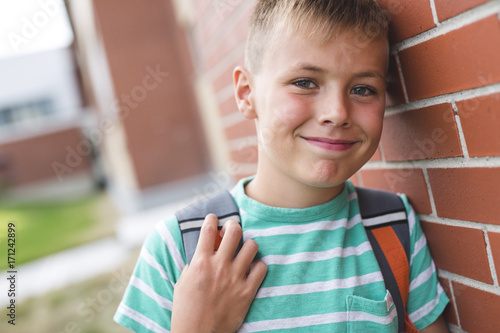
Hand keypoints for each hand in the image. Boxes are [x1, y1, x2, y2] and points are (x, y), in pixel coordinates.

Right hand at [171, 214, 267, 332]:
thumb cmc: (186, 310)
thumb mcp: (183, 282)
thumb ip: (195, 263)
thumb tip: (206, 249)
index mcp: (200, 263)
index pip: (209, 229)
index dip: (212, 219)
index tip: (214, 219)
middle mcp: (219, 267)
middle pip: (234, 231)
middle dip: (233, 226)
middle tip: (231, 230)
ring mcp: (235, 278)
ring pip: (252, 246)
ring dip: (248, 245)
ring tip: (243, 251)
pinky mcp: (247, 292)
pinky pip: (262, 268)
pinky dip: (258, 266)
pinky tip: (252, 269)